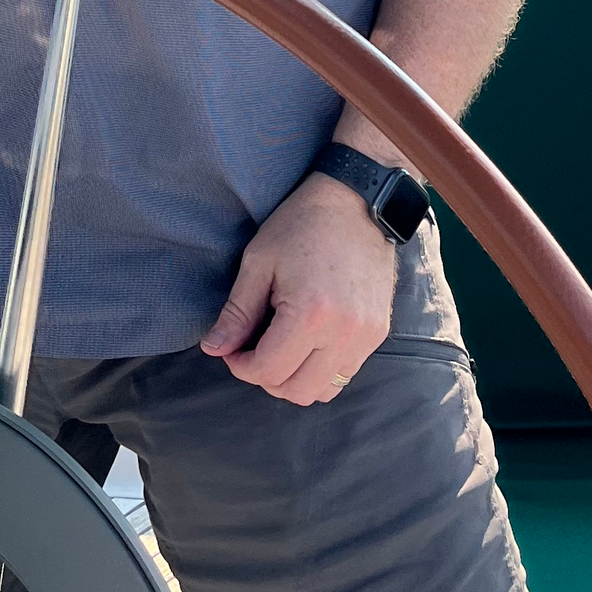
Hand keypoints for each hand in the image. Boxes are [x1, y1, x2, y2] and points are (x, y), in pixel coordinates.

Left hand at [200, 173, 395, 404]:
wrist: (355, 200)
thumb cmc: (301, 224)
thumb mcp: (259, 262)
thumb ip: (237, 313)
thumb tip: (213, 350)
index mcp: (310, 314)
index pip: (267, 371)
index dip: (240, 366)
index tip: (230, 348)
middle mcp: (344, 332)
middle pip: (296, 391)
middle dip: (265, 377)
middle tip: (252, 349)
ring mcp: (366, 335)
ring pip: (323, 391)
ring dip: (295, 379)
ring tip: (280, 347)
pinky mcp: (378, 332)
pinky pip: (345, 373)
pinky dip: (320, 370)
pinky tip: (306, 342)